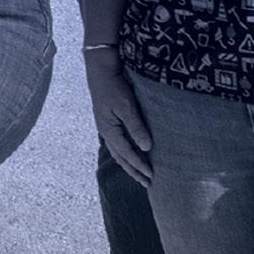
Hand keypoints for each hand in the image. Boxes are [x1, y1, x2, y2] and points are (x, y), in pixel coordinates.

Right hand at [84, 53, 152, 184]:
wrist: (100, 69)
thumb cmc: (114, 86)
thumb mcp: (126, 106)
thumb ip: (136, 127)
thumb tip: (147, 147)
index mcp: (109, 130)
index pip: (127, 154)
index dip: (139, 166)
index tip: (152, 176)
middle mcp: (107, 132)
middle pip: (121, 157)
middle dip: (134, 171)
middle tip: (148, 184)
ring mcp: (106, 127)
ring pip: (119, 152)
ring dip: (130, 165)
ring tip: (140, 175)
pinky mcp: (109, 121)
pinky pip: (118, 143)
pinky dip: (126, 153)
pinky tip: (132, 154)